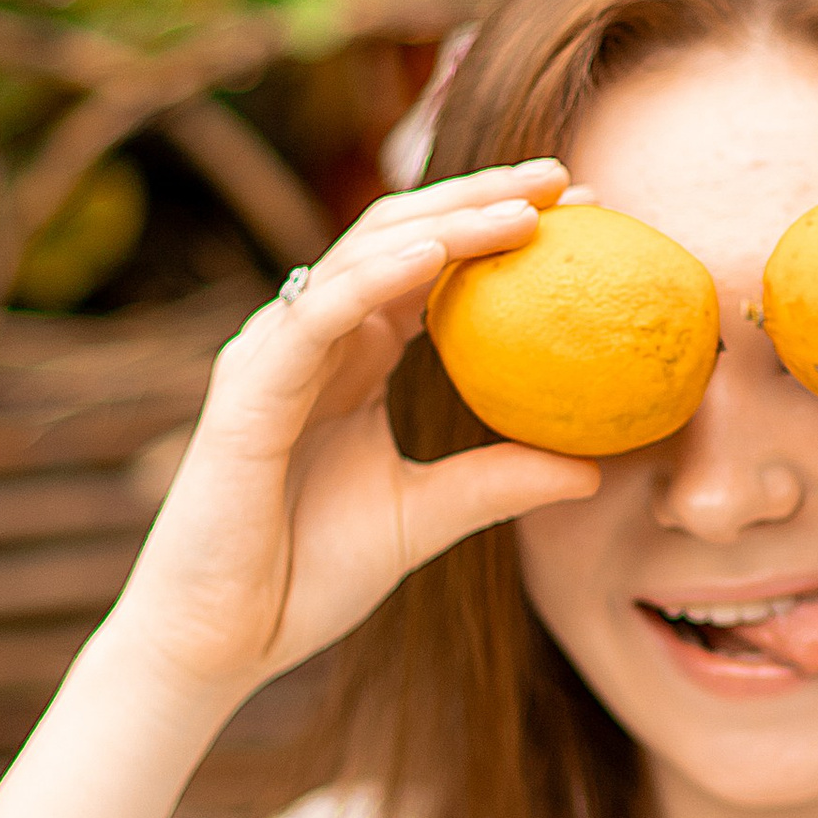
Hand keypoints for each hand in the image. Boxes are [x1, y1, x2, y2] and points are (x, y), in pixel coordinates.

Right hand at [103, 162, 595, 712]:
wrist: (221, 640)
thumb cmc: (307, 577)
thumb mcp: (428, 519)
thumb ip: (498, 482)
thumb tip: (595, 468)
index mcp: (352, 358)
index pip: (430, 267)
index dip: (499, 230)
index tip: (586, 215)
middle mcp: (312, 338)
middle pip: (400, 235)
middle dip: (481, 196)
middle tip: (564, 178)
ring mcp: (276, 353)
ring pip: (362, 256)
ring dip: (447, 222)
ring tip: (525, 209)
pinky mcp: (249, 386)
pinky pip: (318, 314)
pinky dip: (376, 277)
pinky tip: (437, 255)